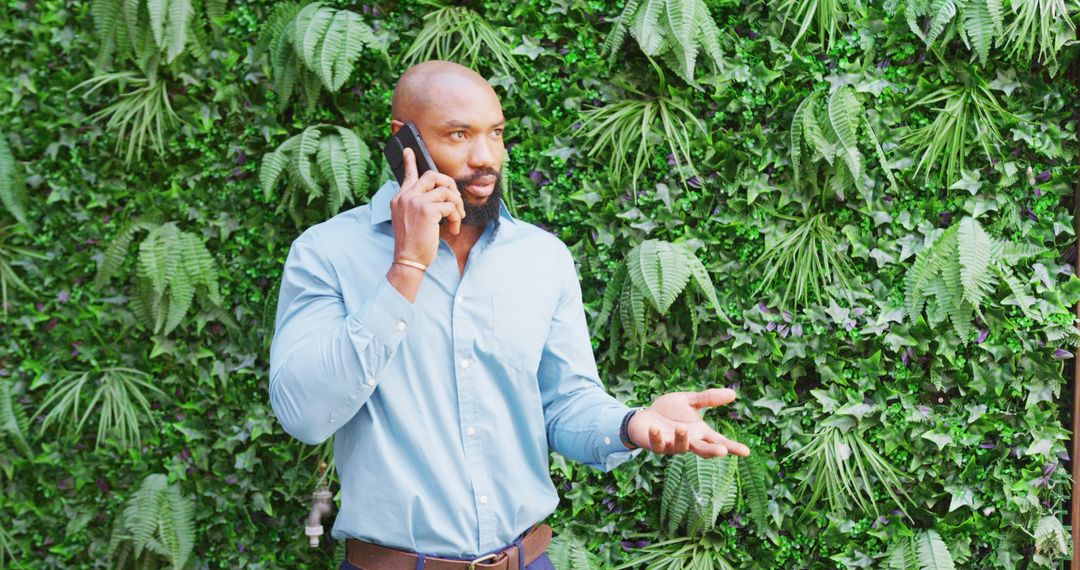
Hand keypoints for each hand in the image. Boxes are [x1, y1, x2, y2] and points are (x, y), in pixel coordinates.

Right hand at [389, 147, 466, 265]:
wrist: (408, 260)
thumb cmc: (413, 244)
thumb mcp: (409, 220)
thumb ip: (418, 205)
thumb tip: (438, 197)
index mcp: (399, 198)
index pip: (407, 175)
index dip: (409, 162)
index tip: (408, 151)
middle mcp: (406, 196)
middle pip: (432, 175)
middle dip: (450, 184)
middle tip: (455, 199)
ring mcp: (415, 201)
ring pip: (446, 191)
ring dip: (457, 205)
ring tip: (457, 219)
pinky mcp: (427, 210)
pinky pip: (450, 206)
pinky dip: (456, 217)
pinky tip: (453, 228)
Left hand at [626, 388, 749, 458]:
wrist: (645, 417)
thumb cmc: (670, 411)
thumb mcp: (690, 401)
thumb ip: (709, 398)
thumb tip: (733, 393)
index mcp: (699, 433)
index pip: (719, 441)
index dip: (732, 447)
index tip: (746, 451)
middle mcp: (689, 442)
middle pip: (703, 450)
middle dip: (712, 451)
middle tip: (722, 451)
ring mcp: (672, 445)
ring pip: (680, 447)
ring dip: (682, 438)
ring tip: (682, 428)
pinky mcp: (656, 445)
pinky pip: (657, 444)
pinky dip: (657, 437)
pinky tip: (655, 428)